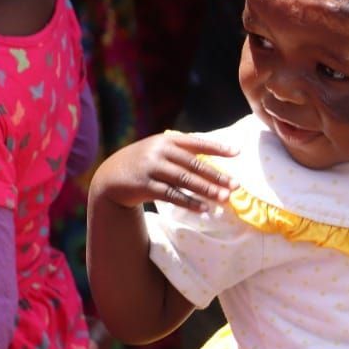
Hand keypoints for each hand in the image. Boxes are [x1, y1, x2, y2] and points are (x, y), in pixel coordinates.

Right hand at [91, 132, 237, 211]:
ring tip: (224, 199)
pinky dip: (189, 202)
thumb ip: (185, 153)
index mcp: (167, 140)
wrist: (111, 175)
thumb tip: (219, 163)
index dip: (217, 147)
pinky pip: (172, 195)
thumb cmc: (146, 163)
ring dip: (207, 191)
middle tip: (236, 186)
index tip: (237, 152)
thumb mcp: (161, 150)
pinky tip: (204, 209)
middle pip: (194, 165)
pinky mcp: (144, 186)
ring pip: (184, 181)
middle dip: (217, 176)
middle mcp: (159, 151)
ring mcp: (151, 168)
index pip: (196, 143)